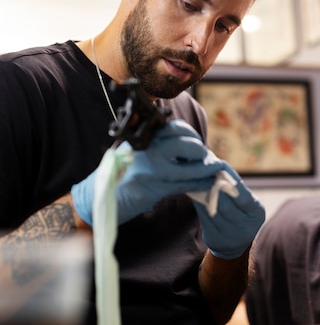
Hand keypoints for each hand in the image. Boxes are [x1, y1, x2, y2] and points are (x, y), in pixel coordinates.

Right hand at [71, 120, 224, 224]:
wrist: (99, 196)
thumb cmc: (120, 174)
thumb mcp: (135, 152)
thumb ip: (157, 146)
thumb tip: (187, 145)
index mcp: (144, 137)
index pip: (176, 128)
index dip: (192, 136)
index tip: (198, 145)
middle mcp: (148, 149)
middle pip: (186, 144)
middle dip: (201, 152)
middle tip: (206, 159)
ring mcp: (151, 169)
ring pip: (190, 166)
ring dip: (207, 170)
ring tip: (215, 172)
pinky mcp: (154, 188)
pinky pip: (185, 184)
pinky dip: (200, 184)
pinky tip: (207, 185)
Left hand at [191, 163, 264, 258]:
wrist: (234, 244)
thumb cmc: (239, 213)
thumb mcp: (245, 202)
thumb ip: (235, 188)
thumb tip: (217, 165)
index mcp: (256, 213)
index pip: (242, 195)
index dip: (230, 179)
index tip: (219, 165)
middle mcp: (246, 227)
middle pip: (225, 204)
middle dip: (213, 186)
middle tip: (202, 170)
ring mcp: (230, 235)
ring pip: (212, 210)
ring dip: (202, 193)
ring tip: (195, 179)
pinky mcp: (215, 239)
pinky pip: (203, 218)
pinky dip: (198, 203)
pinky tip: (193, 192)